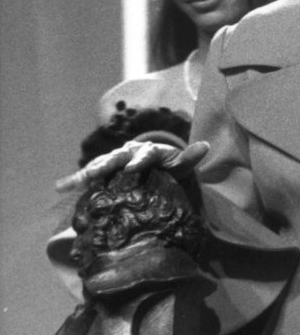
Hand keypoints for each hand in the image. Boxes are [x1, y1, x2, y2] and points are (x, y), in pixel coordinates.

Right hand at [55, 140, 208, 191]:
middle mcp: (128, 153)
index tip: (133, 169)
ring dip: (86, 173)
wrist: (152, 161)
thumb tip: (205, 145)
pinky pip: (88, 175)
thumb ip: (189, 157)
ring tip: (73, 183)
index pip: (145, 154)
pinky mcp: (102, 170)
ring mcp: (113, 160)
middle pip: (116, 158)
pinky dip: (74, 180)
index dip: (139, 161)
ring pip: (99, 165)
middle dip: (106, 165)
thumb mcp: (179, 164)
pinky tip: (59, 188)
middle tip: (96, 174)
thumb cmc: (167, 165)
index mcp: (148, 151)